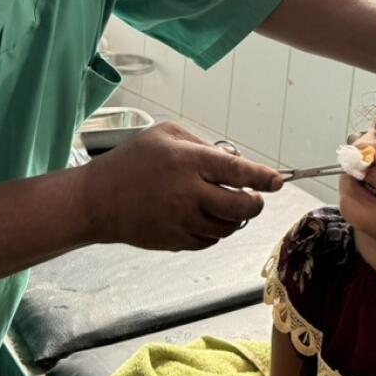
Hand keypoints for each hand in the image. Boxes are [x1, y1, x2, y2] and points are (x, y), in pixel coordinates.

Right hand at [81, 122, 282, 251]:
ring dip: (234, 216)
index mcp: (188, 162)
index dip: (263, 177)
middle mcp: (190, 193)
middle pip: (243, 207)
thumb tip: (231, 159)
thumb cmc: (130, 162)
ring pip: (230, 226)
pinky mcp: (177, 241)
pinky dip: (215, 229)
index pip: (238, 171)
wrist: (98, 200)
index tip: (277, 181)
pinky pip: (211, 240)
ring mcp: (184, 221)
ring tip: (222, 202)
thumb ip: (201, 143)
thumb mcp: (165, 134)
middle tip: (253, 195)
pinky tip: (202, 216)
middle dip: (255, 202)